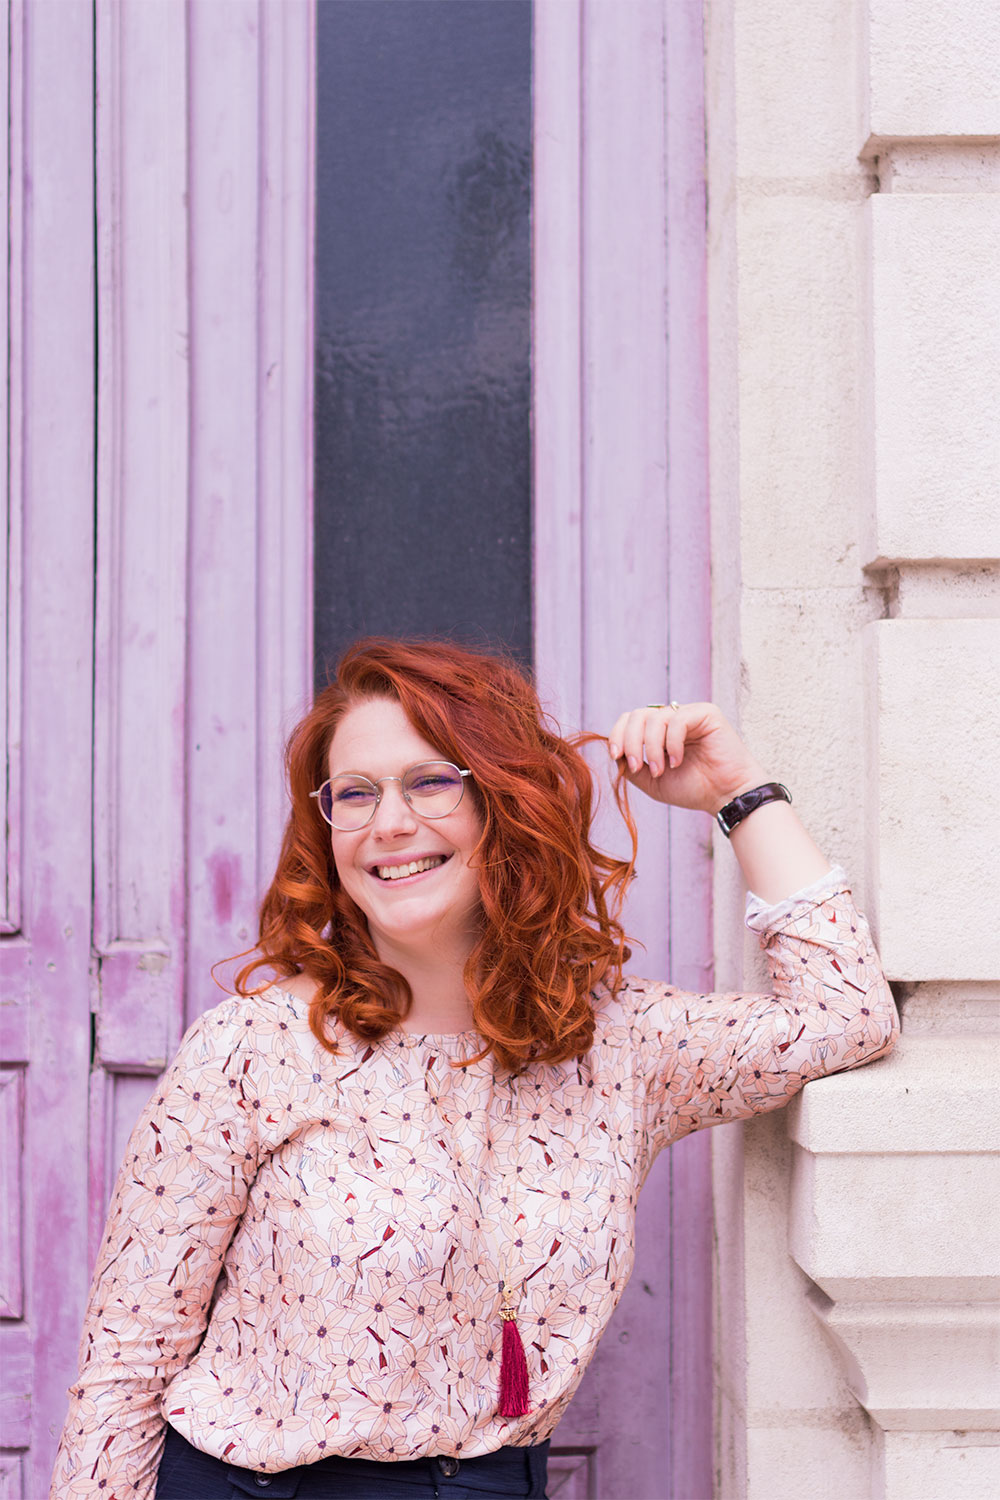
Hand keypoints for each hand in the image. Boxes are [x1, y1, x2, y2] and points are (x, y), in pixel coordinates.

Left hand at [607, 703, 768, 815]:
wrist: (725, 796)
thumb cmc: (694, 789)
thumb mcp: (652, 781)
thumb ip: (631, 766)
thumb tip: (615, 753)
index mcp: (659, 731)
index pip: (630, 720)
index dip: (617, 734)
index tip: (616, 756)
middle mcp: (673, 719)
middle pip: (637, 715)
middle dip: (631, 741)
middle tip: (638, 767)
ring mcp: (689, 714)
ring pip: (654, 718)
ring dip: (652, 748)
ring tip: (663, 770)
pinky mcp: (706, 713)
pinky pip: (678, 720)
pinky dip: (672, 743)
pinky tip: (677, 761)